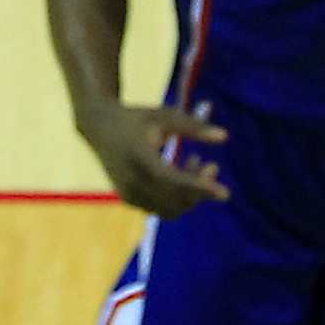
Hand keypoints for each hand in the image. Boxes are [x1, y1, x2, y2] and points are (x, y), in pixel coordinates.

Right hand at [79, 99, 228, 215]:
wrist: (99, 127)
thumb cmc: (136, 118)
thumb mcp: (164, 116)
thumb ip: (193, 126)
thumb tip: (224, 136)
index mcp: (139, 158)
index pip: (175, 181)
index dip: (201, 187)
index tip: (225, 193)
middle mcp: (132, 181)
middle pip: (176, 200)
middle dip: (200, 189)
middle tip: (212, 166)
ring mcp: (129, 193)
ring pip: (171, 209)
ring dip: (191, 195)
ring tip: (196, 163)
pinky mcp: (129, 199)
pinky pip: (161, 208)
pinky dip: (177, 198)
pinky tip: (182, 172)